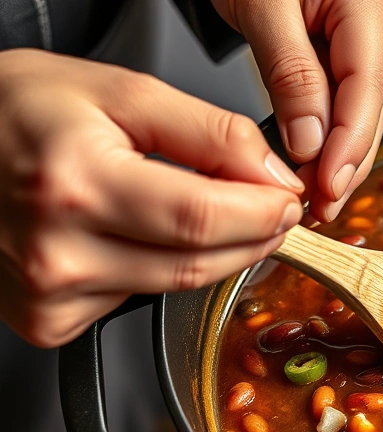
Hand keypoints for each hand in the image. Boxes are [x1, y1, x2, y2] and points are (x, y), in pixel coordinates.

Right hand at [0, 49, 304, 347]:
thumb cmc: (20, 111)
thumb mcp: (121, 92)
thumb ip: (210, 133)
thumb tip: (273, 177)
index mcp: (73, 183)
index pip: (202, 218)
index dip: (262, 213)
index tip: (289, 199)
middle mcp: (56, 252)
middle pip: (197, 265)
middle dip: (254, 238)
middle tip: (273, 210)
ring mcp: (48, 296)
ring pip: (174, 288)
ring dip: (219, 257)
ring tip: (221, 216)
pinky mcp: (47, 321)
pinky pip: (135, 302)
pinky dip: (161, 271)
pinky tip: (146, 239)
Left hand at [213, 0, 382, 221]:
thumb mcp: (261, 1)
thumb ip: (290, 69)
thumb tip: (309, 140)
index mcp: (367, 5)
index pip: (365, 90)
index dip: (348, 148)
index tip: (326, 190)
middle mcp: (376, 20)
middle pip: (369, 107)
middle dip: (347, 163)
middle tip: (320, 210)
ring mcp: (363, 30)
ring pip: (359, 105)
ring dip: (339, 153)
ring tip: (317, 197)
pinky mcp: (344, 39)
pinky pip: (343, 93)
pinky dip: (329, 129)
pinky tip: (315, 158)